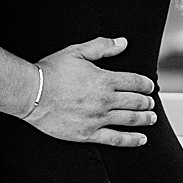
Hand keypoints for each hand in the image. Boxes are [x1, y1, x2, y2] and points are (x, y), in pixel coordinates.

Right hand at [27, 36, 157, 146]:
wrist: (31, 93)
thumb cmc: (50, 71)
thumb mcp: (75, 52)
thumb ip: (101, 47)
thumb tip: (122, 43)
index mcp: (104, 80)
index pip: (134, 82)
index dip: (145, 84)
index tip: (149, 86)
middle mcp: (104, 100)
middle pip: (136, 102)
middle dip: (147, 102)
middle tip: (151, 102)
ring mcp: (98, 118)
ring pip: (130, 119)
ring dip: (144, 118)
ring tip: (151, 118)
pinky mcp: (89, 133)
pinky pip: (116, 139)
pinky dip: (132, 140)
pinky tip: (141, 139)